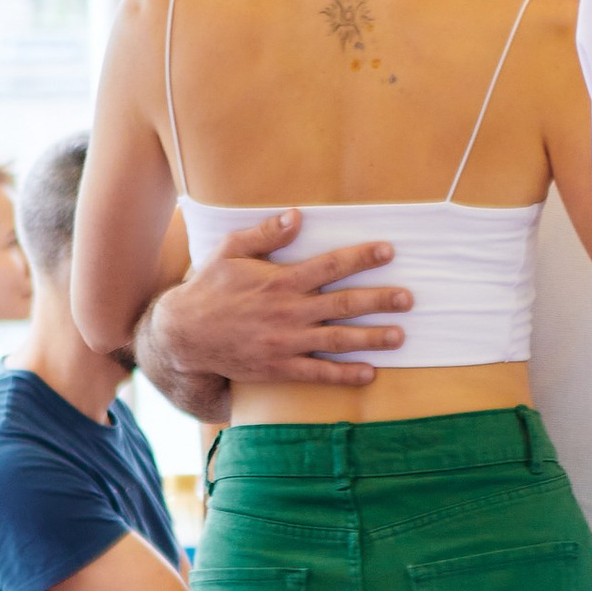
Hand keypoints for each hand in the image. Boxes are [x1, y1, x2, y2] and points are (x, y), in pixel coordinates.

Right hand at [139, 210, 411, 397]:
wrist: (183, 336)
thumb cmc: (208, 288)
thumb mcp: (229, 251)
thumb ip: (265, 234)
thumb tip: (297, 215)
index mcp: (280, 280)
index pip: (330, 265)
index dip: (362, 258)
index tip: (389, 251)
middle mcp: (289, 311)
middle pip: (344, 304)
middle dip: (380, 300)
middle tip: (408, 298)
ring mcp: (286, 342)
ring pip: (338, 339)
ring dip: (372, 338)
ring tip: (400, 336)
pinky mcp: (279, 368)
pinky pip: (318, 373)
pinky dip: (345, 374)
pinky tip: (369, 374)